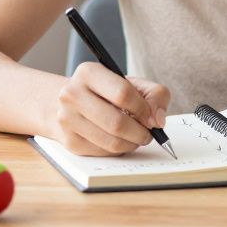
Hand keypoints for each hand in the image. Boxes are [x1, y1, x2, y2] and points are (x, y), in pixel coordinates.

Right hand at [53, 61, 170, 155]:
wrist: (69, 103)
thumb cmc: (106, 92)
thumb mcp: (132, 83)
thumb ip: (155, 94)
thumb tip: (158, 120)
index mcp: (88, 72)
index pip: (123, 93)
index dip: (144, 109)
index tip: (152, 117)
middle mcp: (72, 95)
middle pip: (116, 122)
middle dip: (140, 132)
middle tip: (149, 133)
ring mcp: (67, 119)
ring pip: (111, 142)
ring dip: (132, 144)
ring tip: (137, 137)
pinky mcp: (69, 141)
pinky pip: (103, 153)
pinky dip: (118, 150)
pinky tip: (120, 140)